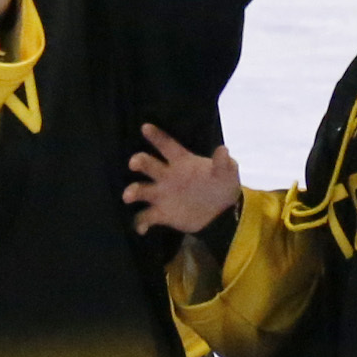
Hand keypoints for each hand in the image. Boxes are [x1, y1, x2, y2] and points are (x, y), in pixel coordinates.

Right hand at [124, 125, 239, 236]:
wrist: (221, 214)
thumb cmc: (221, 186)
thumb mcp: (227, 174)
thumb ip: (223, 163)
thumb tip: (223, 150)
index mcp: (181, 162)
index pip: (167, 146)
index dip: (157, 136)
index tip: (145, 127)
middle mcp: (166, 175)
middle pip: (147, 164)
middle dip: (139, 162)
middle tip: (135, 164)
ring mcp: (161, 194)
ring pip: (140, 189)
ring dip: (133, 191)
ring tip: (130, 196)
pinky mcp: (160, 213)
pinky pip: (145, 217)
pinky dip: (140, 223)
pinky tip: (142, 229)